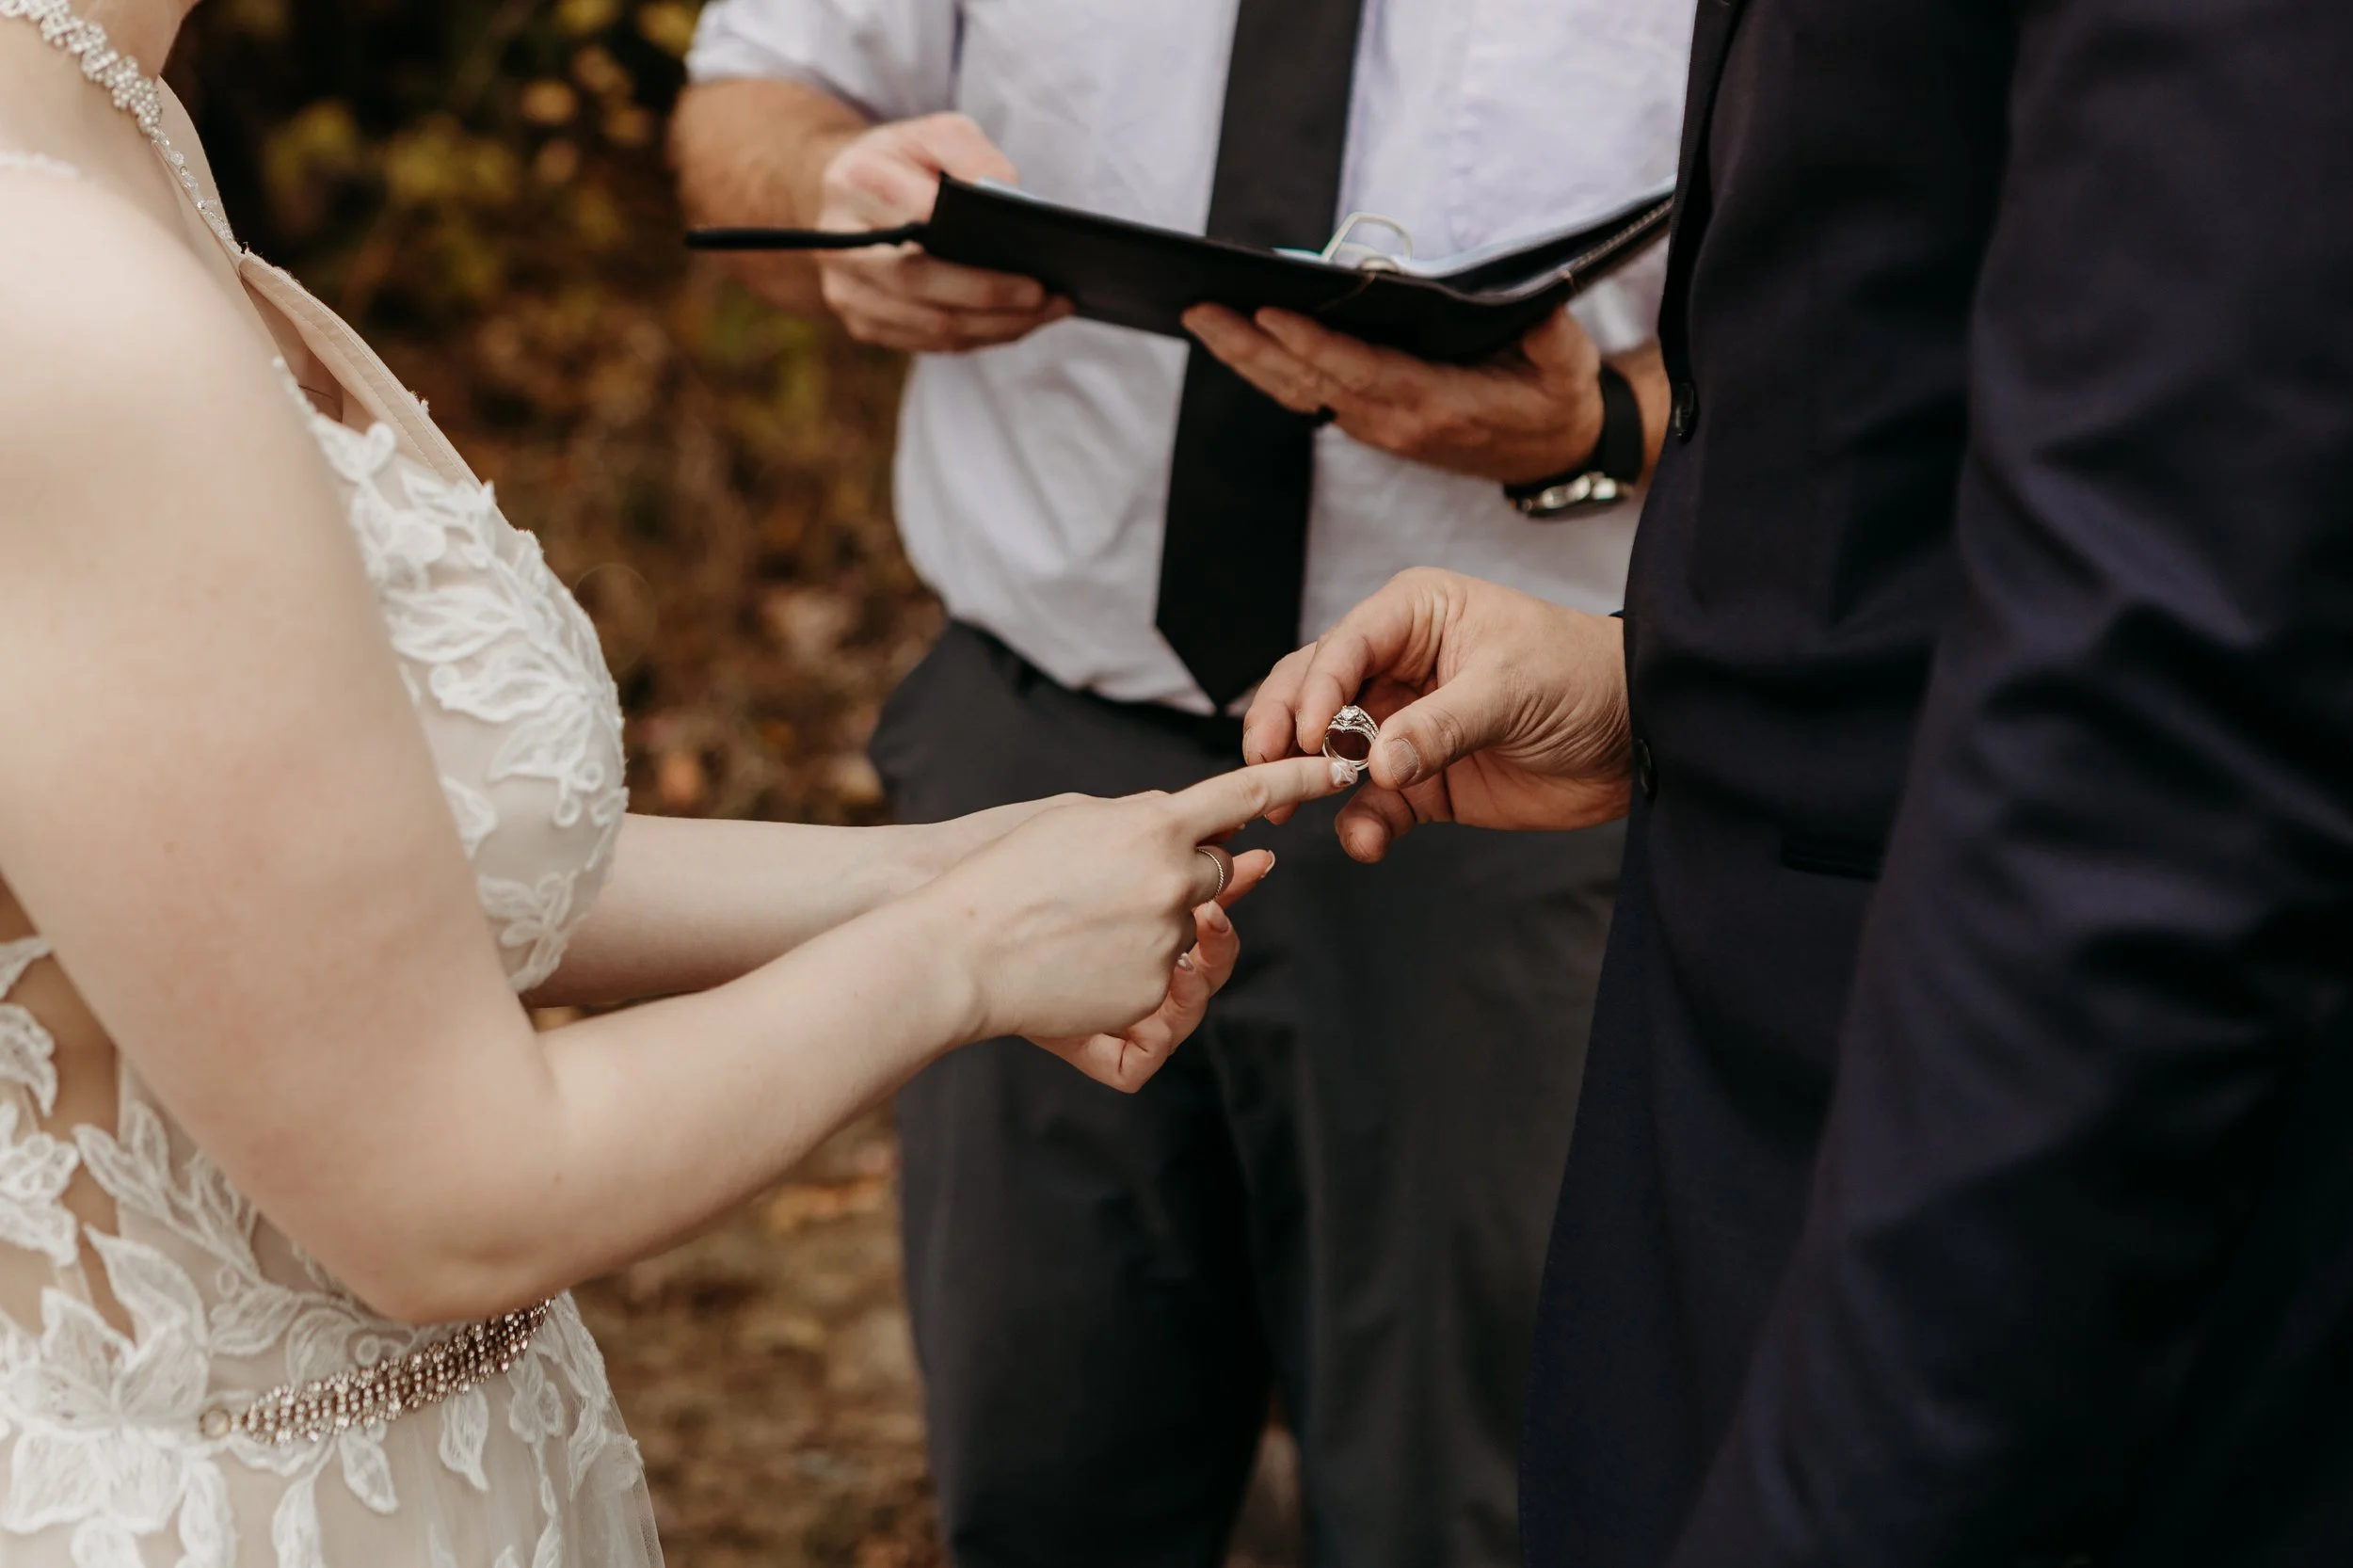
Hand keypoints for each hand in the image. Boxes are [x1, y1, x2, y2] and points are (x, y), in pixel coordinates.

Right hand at [816, 113, 1072, 351]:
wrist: (849, 195)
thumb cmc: (905, 162)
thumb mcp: (936, 133)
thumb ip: (971, 152)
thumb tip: (1008, 193)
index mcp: (855, 182)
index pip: (916, 216)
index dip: (970, 244)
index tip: (1030, 258)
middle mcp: (841, 242)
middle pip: (919, 281)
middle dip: (991, 294)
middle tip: (1047, 296)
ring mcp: (847, 291)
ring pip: (928, 324)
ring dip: (995, 326)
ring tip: (1046, 311)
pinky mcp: (861, 323)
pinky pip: (928, 343)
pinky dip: (979, 337)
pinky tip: (1017, 323)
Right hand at [919, 756, 1341, 1090]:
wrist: (959, 953)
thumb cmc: (1003, 873)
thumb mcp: (1076, 818)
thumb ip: (1142, 817)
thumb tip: (1183, 824)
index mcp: (1154, 825)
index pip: (1247, 795)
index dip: (1300, 779)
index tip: (1339, 768)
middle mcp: (1172, 881)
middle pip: (1215, 870)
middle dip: (1184, 872)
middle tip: (1117, 880)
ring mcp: (1165, 940)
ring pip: (1186, 923)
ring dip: (1151, 921)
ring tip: (1080, 922)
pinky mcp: (1149, 992)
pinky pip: (1161, 971)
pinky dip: (1130, 964)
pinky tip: (1079, 959)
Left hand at [1181, 303, 1603, 484]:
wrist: (1554, 451)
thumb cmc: (1555, 396)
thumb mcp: (1565, 359)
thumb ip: (1545, 328)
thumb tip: (1526, 298)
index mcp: (1436, 405)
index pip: (1360, 370)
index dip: (1311, 342)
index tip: (1267, 311)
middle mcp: (1395, 422)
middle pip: (1309, 382)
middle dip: (1251, 344)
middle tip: (1200, 307)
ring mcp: (1378, 426)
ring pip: (1299, 391)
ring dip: (1246, 356)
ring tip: (1202, 316)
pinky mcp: (1371, 421)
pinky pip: (1310, 394)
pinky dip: (1270, 366)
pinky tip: (1237, 337)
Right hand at [1242, 569, 1630, 863]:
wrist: (1638, 738)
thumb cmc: (1583, 677)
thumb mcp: (1510, 689)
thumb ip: (1440, 726)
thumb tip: (1380, 762)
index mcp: (1414, 614)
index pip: (1343, 644)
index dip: (1313, 688)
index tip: (1299, 733)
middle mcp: (1397, 664)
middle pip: (1315, 693)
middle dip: (1286, 730)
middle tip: (1266, 767)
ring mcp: (1404, 725)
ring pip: (1332, 752)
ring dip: (1313, 780)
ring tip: (1298, 806)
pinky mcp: (1421, 780)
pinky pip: (1373, 804)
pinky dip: (1362, 824)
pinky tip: (1365, 840)